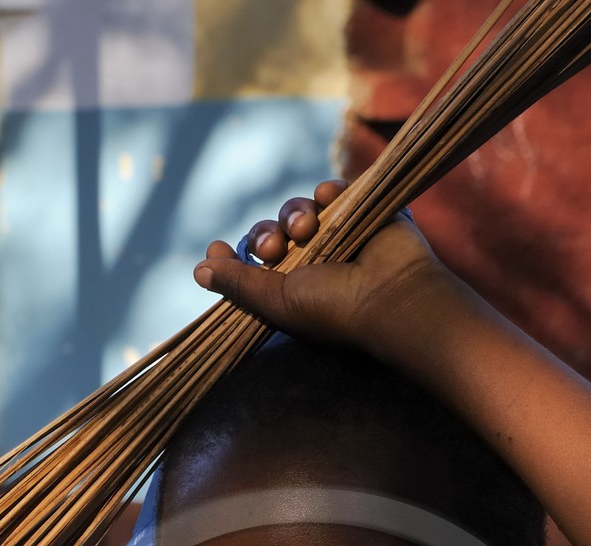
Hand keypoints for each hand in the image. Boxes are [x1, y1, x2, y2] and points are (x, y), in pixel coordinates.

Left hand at [192, 178, 455, 355]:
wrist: (392, 294)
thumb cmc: (335, 310)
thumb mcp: (275, 303)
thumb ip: (238, 285)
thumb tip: (198, 272)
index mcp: (290, 291)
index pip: (251, 265)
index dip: (231, 256)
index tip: (216, 248)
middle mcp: (311, 263)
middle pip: (269, 232)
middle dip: (265, 236)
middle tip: (274, 248)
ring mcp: (336, 236)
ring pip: (296, 209)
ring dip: (294, 215)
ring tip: (307, 229)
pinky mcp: (361, 211)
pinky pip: (332, 191)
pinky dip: (327, 193)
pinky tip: (328, 202)